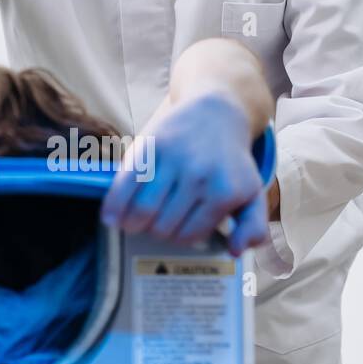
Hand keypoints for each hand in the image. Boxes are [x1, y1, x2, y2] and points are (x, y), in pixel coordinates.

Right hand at [100, 91, 269, 255]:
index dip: (179, 237)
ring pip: (142, 212)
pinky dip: (114, 207)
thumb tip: (235, 252)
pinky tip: (110, 218)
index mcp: (225, 192)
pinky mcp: (151, 146)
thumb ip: (252, 225)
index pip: (189, 235)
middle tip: (157, 224)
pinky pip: (125, 185)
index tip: (178, 229)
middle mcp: (199, 176)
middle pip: (163, 227)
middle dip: (157, 232)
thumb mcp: (252, 191)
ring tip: (135, 222)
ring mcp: (173, 160)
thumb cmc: (230, 161)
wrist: (216, 111)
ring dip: (134, 224)